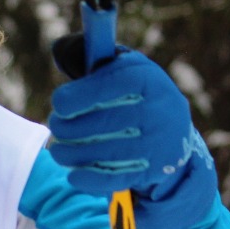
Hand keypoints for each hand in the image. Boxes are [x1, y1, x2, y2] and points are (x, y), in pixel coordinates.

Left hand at [48, 49, 218, 228]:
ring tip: (58, 152)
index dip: (79, 96)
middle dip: (69, 128)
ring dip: (72, 154)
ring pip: (106, 153)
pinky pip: (117, 178)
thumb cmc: (133, 97)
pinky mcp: (156, 170)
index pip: (110, 85)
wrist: (173, 135)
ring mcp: (161, 142)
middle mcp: (161, 110)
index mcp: (149, 79)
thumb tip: (59, 49)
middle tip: (56, 128)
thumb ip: (91, 60)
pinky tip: (74, 175)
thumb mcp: (119, 71)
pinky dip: (90, 179)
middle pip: (103, 122)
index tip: (58, 104)